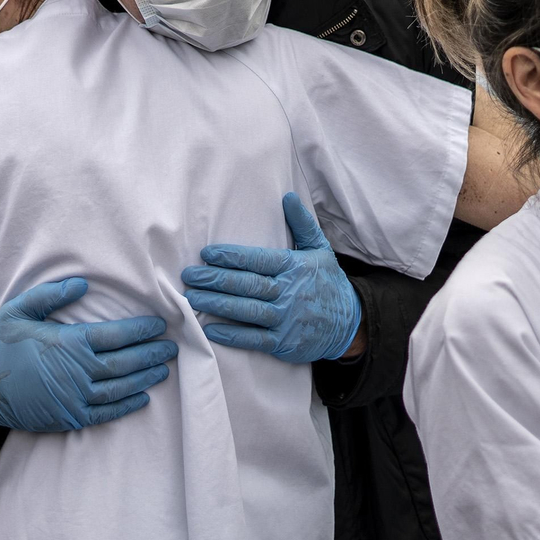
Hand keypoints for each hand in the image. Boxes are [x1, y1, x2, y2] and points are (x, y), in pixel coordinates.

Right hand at [0, 278, 175, 431]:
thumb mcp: (18, 311)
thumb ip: (51, 295)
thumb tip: (82, 284)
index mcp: (68, 343)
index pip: (116, 335)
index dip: (140, 330)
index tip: (158, 325)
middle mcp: (77, 372)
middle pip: (125, 362)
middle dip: (151, 353)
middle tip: (171, 347)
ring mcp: (75, 398)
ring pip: (120, 388)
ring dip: (145, 378)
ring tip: (163, 369)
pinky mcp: (69, 417)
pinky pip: (106, 413)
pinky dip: (126, 406)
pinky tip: (142, 398)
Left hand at [181, 192, 361, 363]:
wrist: (350, 324)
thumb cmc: (328, 282)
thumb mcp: (320, 249)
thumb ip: (302, 224)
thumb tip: (287, 196)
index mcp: (294, 267)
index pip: (258, 260)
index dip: (231, 257)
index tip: (207, 254)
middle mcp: (289, 293)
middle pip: (247, 285)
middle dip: (216, 279)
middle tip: (190, 275)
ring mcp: (286, 320)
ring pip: (246, 310)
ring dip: (217, 304)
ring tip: (192, 297)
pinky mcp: (284, 343)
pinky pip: (254, 339)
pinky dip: (231, 334)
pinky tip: (210, 329)